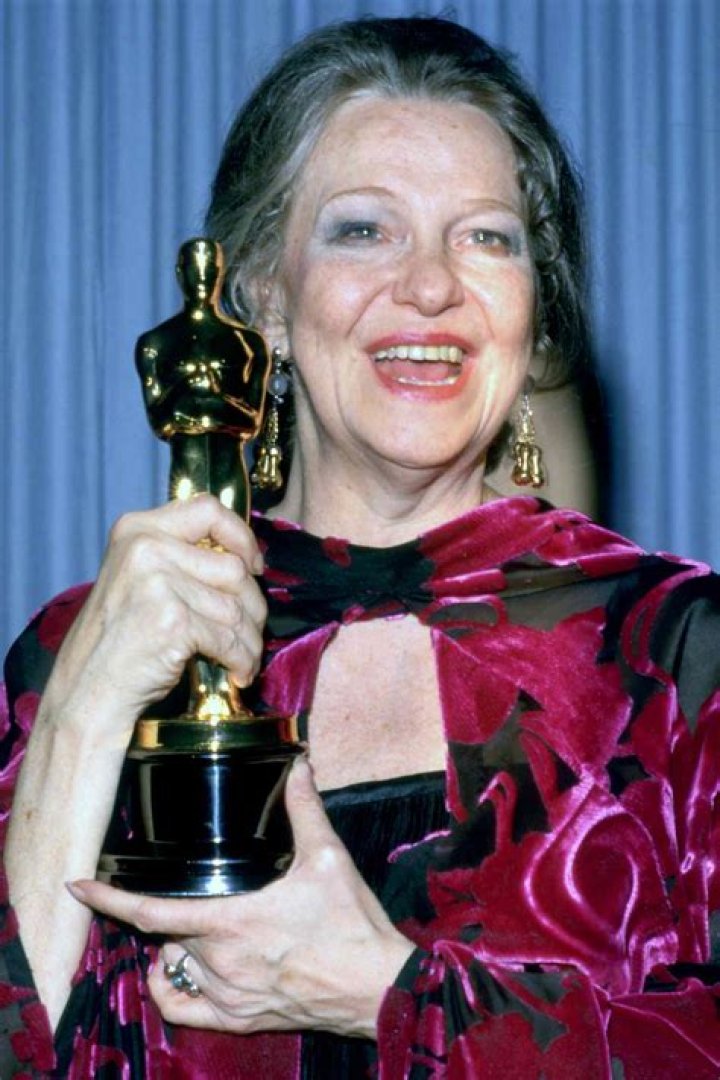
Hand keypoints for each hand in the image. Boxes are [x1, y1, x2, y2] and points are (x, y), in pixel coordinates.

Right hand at [48, 495, 266, 737]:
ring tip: (245, 656)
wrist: (87, 686)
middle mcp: (146, 548)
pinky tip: (238, 671)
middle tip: (250, 630)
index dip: (241, 537)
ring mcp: (158, 582)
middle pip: (233, 567)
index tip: (253, 564)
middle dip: (252, 605)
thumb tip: (247, 558)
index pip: (208, 509)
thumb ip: (181, 557)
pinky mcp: (173, 620)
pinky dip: (241, 659)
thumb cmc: (119, 638)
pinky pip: (229, 639)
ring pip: (237, 607)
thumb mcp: (139, 577)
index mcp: (137, 529)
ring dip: (249, 639)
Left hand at [69, 758, 414, 1038]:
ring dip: (172, 947)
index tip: (78, 887)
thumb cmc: (351, 925)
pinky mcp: (240, 1020)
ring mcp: (227, 997)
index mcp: (231, 923)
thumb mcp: (328, 858)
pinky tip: (180, 972)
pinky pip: (183, 1011)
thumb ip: (305, 809)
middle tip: (184, 892)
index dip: (108, 901)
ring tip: (190, 926)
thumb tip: (297, 766)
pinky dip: (170, 991)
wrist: (376, 987)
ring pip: (172, 969)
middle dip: (166, 912)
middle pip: (164, 936)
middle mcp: (220, 964)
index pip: (151, 913)